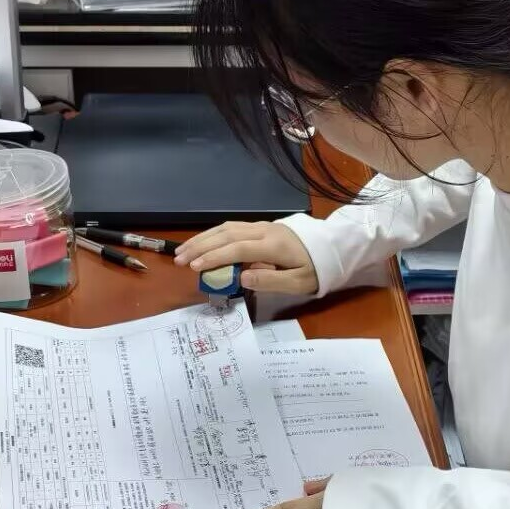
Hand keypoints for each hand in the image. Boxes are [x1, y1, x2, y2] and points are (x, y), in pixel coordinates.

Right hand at [174, 221, 317, 295]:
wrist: (330, 247)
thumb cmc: (315, 268)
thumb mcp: (300, 281)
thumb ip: (272, 280)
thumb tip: (243, 277)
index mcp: (273, 245)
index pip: (238, 249)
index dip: (215, 257)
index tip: (195, 267)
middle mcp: (263, 231)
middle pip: (226, 234)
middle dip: (200, 246)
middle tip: (179, 260)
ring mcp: (261, 226)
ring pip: (226, 228)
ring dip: (203, 238)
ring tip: (184, 251)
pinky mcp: (260, 226)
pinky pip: (232, 227)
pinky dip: (213, 234)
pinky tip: (203, 242)